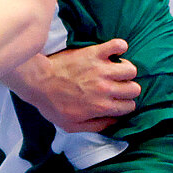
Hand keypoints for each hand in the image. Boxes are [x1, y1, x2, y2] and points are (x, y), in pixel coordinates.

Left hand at [13, 39, 138, 132]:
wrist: (38, 82)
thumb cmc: (52, 105)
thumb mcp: (71, 126)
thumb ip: (96, 126)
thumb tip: (114, 122)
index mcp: (102, 107)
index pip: (129, 106)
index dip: (125, 105)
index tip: (118, 101)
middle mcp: (106, 89)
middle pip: (134, 89)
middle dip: (128, 90)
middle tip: (117, 87)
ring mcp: (101, 70)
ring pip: (131, 70)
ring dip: (125, 70)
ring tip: (116, 70)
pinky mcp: (95, 54)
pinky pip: (118, 46)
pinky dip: (119, 47)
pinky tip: (114, 52)